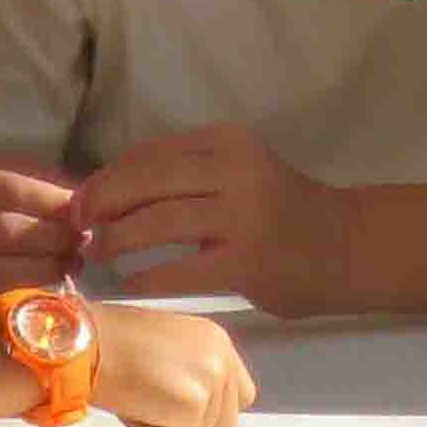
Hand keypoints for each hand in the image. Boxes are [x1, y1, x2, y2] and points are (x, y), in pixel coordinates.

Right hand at [0, 156, 78, 307]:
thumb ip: (19, 179)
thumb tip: (78, 189)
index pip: (7, 185)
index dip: (50, 198)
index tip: (85, 209)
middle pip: (5, 227)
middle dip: (54, 236)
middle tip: (85, 241)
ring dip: (43, 266)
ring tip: (73, 263)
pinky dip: (19, 286)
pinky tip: (45, 283)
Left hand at [66, 125, 341, 318]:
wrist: (347, 246)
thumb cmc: (281, 209)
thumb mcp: (238, 170)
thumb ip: (187, 172)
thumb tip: (111, 187)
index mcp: (226, 141)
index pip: (150, 153)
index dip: (107, 176)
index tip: (82, 198)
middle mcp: (234, 170)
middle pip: (145, 181)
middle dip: (101, 204)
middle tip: (79, 227)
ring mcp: (242, 216)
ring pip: (157, 222)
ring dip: (117, 239)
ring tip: (98, 253)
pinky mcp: (246, 263)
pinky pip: (178, 271)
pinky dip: (146, 278)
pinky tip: (129, 285)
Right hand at [88, 303, 258, 426]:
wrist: (84, 342)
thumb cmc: (112, 343)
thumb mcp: (168, 345)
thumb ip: (193, 369)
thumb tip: (200, 408)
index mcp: (218, 340)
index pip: (242, 394)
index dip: (213, 407)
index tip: (183, 406)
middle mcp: (222, 359)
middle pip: (226, 422)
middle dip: (193, 422)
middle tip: (154, 400)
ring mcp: (210, 382)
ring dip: (169, 426)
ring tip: (140, 397)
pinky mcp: (191, 405)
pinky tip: (133, 405)